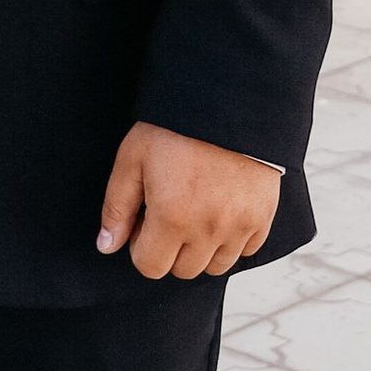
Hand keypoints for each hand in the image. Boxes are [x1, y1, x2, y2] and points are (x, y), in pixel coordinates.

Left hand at [96, 125, 281, 280]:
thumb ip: (117, 207)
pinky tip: (222, 211)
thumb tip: (107, 246)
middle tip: (170, 213)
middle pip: (183, 270)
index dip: (141, 246)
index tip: (145, 220)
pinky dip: (233, 240)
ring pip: (217, 266)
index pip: (150, 267)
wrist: (229, 100)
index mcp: (172, 217)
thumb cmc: (176, 126)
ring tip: (197, 213)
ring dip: (202, 249)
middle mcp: (208, 229)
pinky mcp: (263, 215)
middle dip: (170, 249)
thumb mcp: (133, 159)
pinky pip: (246, 249)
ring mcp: (240, 225)